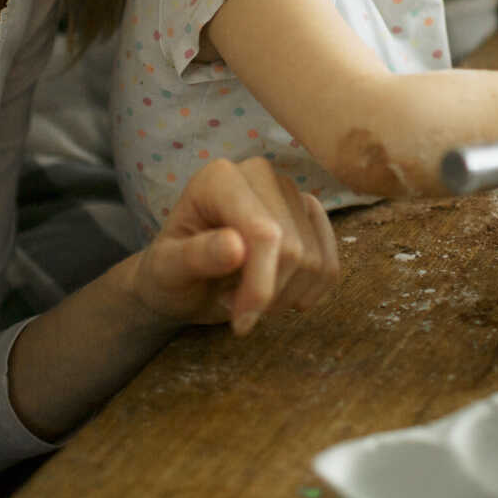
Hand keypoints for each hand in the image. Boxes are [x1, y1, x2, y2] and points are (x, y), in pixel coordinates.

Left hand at [130, 157, 340, 335]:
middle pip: (293, 248)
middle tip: (234, 308)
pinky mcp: (309, 215)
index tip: (242, 323)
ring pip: (315, 260)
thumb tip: (235, 246)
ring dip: (285, 296)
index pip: (264, 232)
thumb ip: (195, 256)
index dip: (260, 285)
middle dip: (269, 294)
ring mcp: (290, 192)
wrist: (184, 280)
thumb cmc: (169, 273)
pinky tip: (277, 294)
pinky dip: (308, 292)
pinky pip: (330, 263)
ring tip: (246, 297)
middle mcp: (261, 175)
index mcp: (220, 178)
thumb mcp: (166, 271)